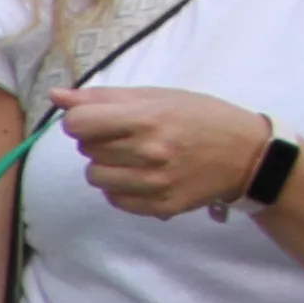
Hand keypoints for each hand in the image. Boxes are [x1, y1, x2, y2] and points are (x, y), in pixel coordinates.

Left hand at [55, 85, 273, 220]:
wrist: (246, 154)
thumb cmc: (200, 117)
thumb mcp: (156, 96)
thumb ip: (103, 98)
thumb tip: (57, 96)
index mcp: (147, 118)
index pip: (78, 124)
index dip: (80, 121)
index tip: (96, 120)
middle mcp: (150, 152)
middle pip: (86, 150)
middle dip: (98, 141)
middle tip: (128, 136)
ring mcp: (155, 183)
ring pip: (96, 177)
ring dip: (107, 166)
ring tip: (135, 156)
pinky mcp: (161, 206)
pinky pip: (115, 199)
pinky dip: (122, 188)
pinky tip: (144, 175)